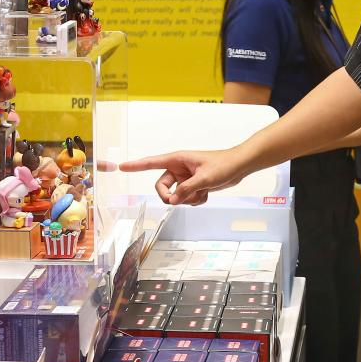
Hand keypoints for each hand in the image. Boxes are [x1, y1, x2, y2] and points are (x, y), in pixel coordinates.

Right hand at [119, 148, 248, 205]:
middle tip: (179, 201)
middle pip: (162, 187)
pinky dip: (195, 200)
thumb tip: (172, 201)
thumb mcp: (204, 178)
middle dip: (171, 197)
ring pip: (176, 196)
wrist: (239, 166)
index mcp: (177, 159)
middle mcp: (178, 169)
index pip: (151, 162)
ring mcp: (185, 178)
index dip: (136, 165)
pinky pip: (186, 199)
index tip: (121, 167)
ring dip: (187, 199)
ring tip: (202, 192)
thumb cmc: (223, 165)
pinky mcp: (193, 186)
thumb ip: (186, 190)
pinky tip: (206, 193)